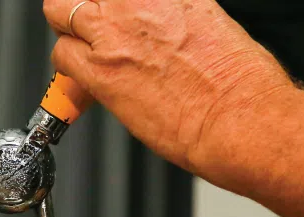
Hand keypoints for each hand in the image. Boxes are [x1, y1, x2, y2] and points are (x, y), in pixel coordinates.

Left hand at [42, 0, 293, 170]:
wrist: (242, 118)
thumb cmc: (242, 85)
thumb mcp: (213, 26)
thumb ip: (179, 22)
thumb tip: (166, 33)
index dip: (113, 3)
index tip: (117, 13)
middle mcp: (136, 3)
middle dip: (84, 5)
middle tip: (92, 26)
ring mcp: (114, 33)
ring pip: (60, 11)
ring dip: (70, 31)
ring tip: (84, 50)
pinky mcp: (101, 72)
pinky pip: (62, 55)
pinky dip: (68, 67)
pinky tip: (85, 79)